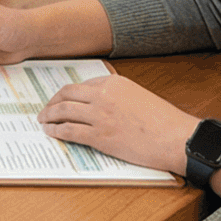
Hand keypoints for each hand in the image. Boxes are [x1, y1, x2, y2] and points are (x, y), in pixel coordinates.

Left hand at [35, 73, 200, 176]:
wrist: (177, 138)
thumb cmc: (165, 121)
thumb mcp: (139, 97)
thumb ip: (117, 97)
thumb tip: (101, 105)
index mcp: (114, 82)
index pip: (82, 84)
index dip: (68, 94)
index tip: (62, 99)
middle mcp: (103, 95)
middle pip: (67, 94)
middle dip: (52, 102)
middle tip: (46, 109)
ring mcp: (100, 115)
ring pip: (63, 111)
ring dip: (49, 116)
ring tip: (43, 121)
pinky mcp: (100, 136)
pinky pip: (69, 131)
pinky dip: (56, 131)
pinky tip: (51, 133)